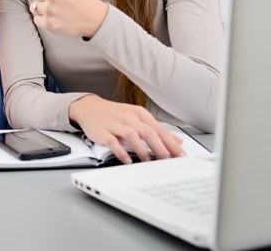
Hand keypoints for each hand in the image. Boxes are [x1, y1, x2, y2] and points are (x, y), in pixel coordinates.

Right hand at [69, 95, 185, 162]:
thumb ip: (156, 130)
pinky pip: (113, 142)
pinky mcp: (102, 131)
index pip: (160, 130)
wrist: (89, 107)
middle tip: (167, 162)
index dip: (172, 144)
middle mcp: (129, 117)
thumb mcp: (137, 118)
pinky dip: (121, 152)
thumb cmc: (114, 114)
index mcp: (139, 114)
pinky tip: (127, 160)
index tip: (181, 156)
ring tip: (148, 161)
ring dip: (142, 150)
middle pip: (148, 132)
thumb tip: (177, 141)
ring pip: (132, 136)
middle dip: (160, 148)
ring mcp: (115, 123)